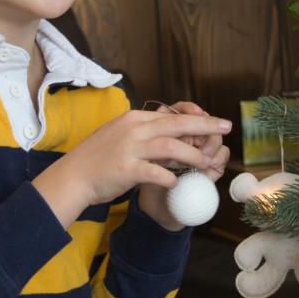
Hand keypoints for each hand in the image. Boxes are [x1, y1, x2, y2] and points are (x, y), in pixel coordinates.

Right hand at [32, 109, 231, 228]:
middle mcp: (133, 129)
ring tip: (207, 164)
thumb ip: (144, 134)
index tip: (212, 122)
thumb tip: (169, 137)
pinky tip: (177, 184)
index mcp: (133, 119)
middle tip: (226, 126)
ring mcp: (129, 148)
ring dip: (192, 155)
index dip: (194, 118)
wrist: (72, 177)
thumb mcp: (120, 137)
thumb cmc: (97, 159)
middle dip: (205, 125)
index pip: (170, 114)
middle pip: (176, 123)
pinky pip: (155, 172)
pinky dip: (170, 177)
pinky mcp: (126, 169)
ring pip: (170, 146)